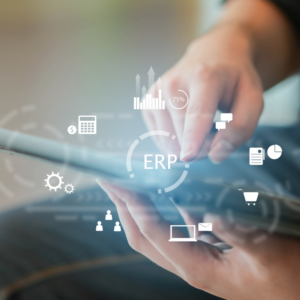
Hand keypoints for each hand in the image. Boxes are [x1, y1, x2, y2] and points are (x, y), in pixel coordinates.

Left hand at [98, 181, 299, 299]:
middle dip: (123, 206)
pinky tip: (159, 195)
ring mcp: (193, 257)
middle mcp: (188, 263)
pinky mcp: (202, 251)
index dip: (132, 203)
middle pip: (142, 234)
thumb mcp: (269, 252)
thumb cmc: (289, 277)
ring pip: (153, 232)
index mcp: (197, 266)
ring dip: (137, 207)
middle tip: (110, 181)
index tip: (117, 181)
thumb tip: (208, 211)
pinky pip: (170, 229)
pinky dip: (159, 210)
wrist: (298, 293)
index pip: (152, 230)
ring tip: (127, 184)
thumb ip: (240, 231)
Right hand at [143, 25, 262, 162]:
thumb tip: (215, 155)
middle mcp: (173, 84)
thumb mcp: (253, 99)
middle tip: (217, 130)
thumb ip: (240, 128)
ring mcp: (156, 93)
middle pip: (183, 134)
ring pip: (168, 141)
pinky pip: (160, 139)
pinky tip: (185, 125)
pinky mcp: (148, 104)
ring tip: (202, 125)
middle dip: (202, 146)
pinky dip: (175, 141)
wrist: (212, 55)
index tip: (187, 157)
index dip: (193, 137)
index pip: (197, 113)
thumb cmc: (233, 80)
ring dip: (188, 145)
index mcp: (204, 77)